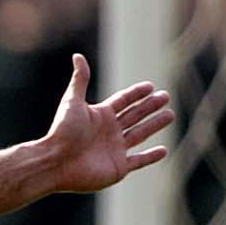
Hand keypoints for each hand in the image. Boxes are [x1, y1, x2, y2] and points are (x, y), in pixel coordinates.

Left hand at [41, 53, 172, 193]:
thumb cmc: (62, 132)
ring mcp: (114, 150)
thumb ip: (80, 80)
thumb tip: (77, 56)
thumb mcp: (72, 102)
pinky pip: (138, 161)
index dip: (136, 94)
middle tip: (165, 97)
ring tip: (170, 115)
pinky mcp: (117, 168)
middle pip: (134, 115)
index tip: (150, 86)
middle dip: (150, 107)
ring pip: (140, 134)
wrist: (55, 162)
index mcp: (100, 116)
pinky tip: (164, 150)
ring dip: (155, 125)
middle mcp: (108, 132)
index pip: (123, 101)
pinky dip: (151, 157)